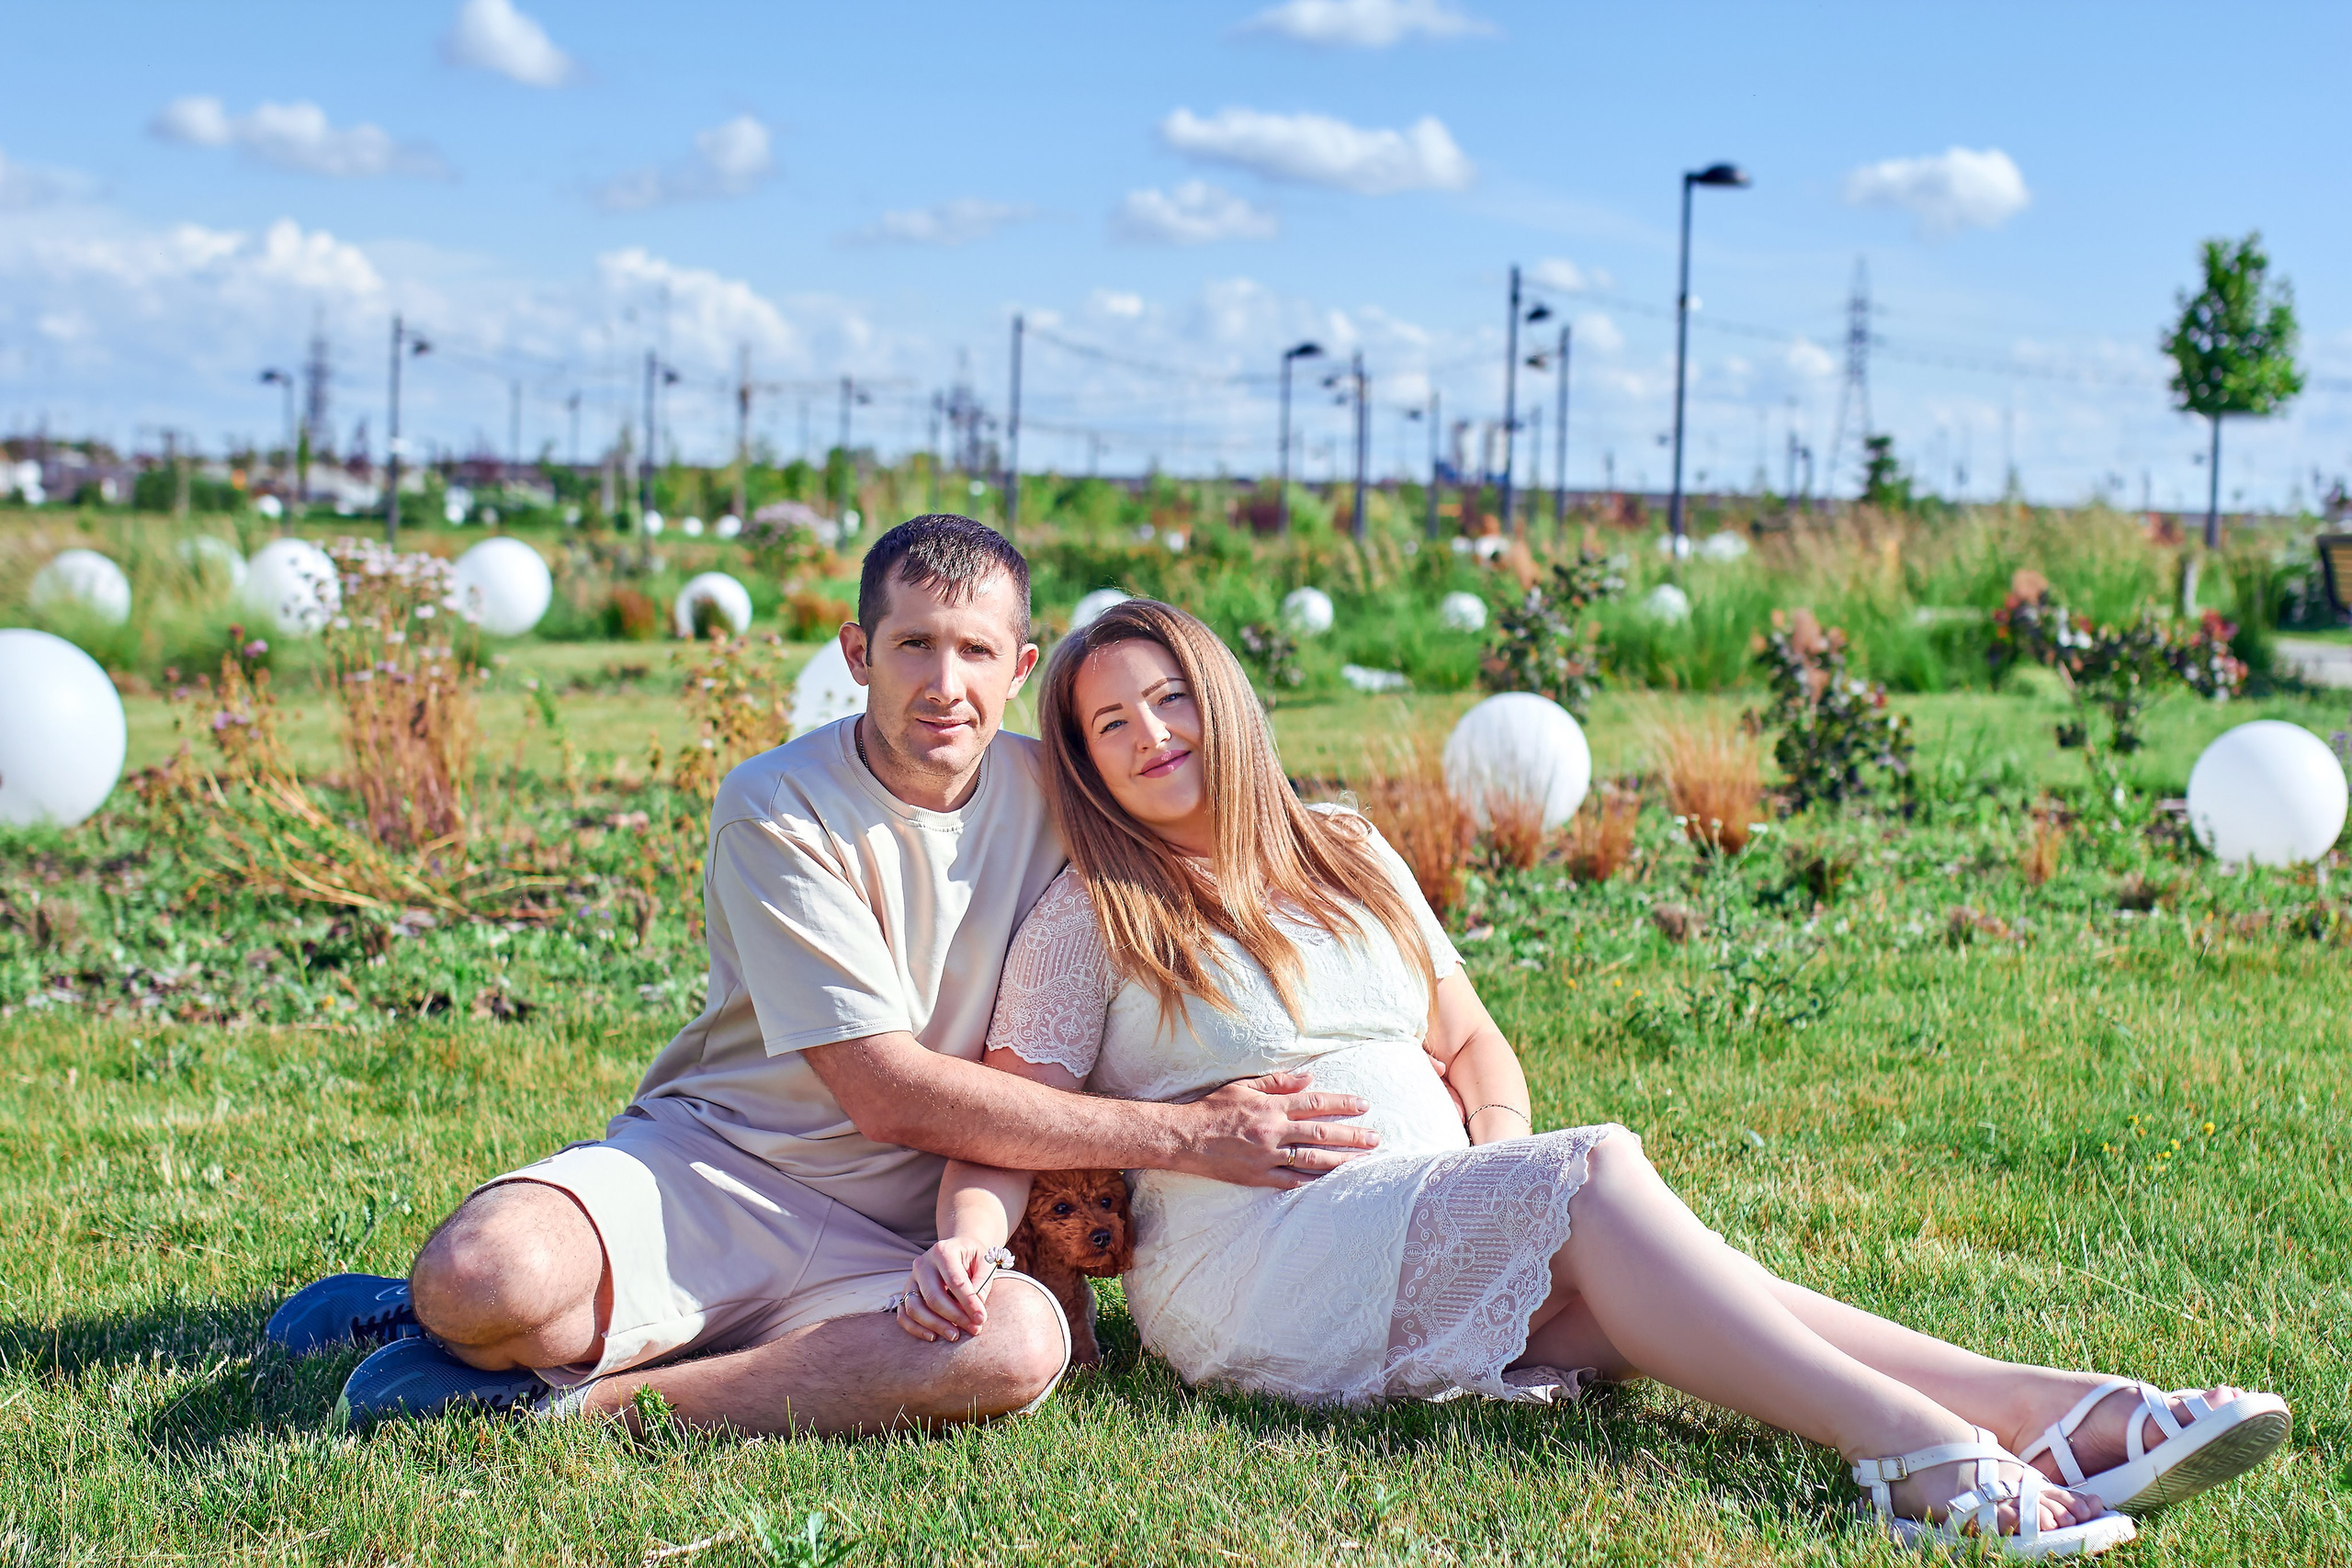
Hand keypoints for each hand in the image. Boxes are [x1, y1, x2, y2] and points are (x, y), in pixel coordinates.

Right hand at [894, 1239, 992, 1342]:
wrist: (958, 1250)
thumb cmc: (974, 1258)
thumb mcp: (985, 1262)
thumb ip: (982, 1283)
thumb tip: (976, 1307)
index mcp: (943, 1252)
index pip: (955, 1281)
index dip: (968, 1303)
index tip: (981, 1319)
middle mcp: (923, 1264)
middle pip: (933, 1297)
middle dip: (955, 1317)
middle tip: (973, 1330)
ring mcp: (911, 1279)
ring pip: (915, 1308)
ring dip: (935, 1326)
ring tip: (954, 1335)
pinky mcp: (906, 1293)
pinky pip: (903, 1315)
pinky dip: (915, 1329)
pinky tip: (933, 1336)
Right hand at [1177, 1071, 1379, 1189]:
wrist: (1184, 1137)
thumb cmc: (1212, 1109)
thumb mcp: (1243, 1086)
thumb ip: (1278, 1082)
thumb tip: (1309, 1078)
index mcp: (1271, 1106)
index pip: (1315, 1103)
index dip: (1342, 1104)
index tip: (1363, 1106)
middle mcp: (1272, 1131)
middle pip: (1321, 1133)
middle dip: (1352, 1136)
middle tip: (1375, 1138)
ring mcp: (1266, 1156)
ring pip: (1312, 1159)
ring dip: (1341, 1160)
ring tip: (1362, 1160)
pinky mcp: (1257, 1176)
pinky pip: (1290, 1181)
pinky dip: (1312, 1182)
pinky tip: (1331, 1182)